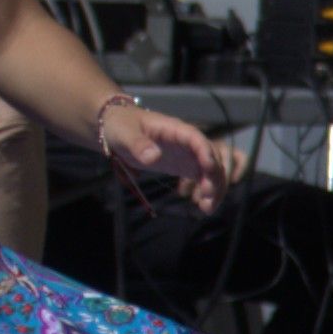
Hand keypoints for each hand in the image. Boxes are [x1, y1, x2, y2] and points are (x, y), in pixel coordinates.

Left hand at [95, 101, 231, 204]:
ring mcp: (187, 154)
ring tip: (207, 208)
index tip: (209, 168)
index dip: (205, 152)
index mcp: (174, 129)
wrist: (117, 129)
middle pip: (211, 156)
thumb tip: (153, 157)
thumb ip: (138, 144)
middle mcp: (187, 142)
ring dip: (215, 187)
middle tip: (207, 198)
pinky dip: (206, 191)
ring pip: (211, 170)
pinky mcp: (184, 166)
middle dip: (214, 176)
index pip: (196, 138)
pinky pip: (202, 178)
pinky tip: (203, 206)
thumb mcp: (125, 134)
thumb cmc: (121, 126)